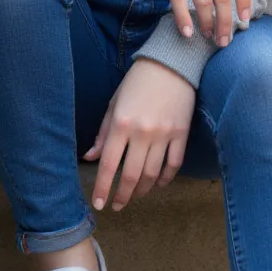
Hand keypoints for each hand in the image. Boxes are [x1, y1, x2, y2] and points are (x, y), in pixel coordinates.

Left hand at [82, 59, 195, 210]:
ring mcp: (164, 134)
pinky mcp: (181, 134)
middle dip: (122, 196)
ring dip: (141, 191)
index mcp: (121, 123)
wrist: (171, 64)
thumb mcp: (114, 103)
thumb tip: (90, 158)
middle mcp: (142, 132)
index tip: (98, 204)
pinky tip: (156, 184)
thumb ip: (103, 133)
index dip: (102, 188)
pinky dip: (164, 179)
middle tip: (117, 205)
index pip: (108, 165)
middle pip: (130, 176)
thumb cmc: (137, 82)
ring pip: (152, 175)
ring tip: (134, 196)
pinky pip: (173, 165)